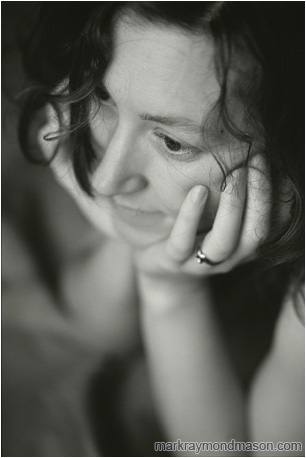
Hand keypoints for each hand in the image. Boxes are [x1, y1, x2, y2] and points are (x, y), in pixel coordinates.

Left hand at [134, 154, 270, 281]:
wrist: (160, 266)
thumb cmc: (194, 230)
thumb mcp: (217, 212)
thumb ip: (238, 194)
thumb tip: (259, 157)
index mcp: (245, 244)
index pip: (273, 224)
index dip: (279, 196)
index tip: (276, 164)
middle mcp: (230, 257)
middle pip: (256, 232)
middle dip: (261, 195)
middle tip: (258, 159)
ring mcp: (201, 263)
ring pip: (224, 240)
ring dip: (234, 206)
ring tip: (236, 173)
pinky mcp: (173, 260)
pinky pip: (183, 241)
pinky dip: (191, 215)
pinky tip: (198, 191)